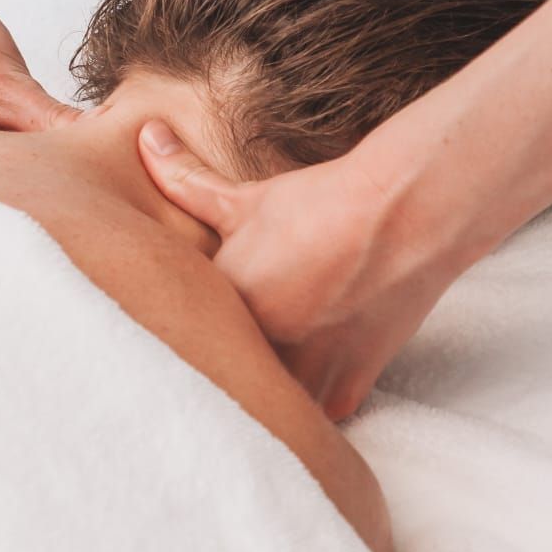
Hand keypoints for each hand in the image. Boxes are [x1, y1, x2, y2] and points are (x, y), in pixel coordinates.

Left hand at [137, 123, 462, 419]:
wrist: (405, 212)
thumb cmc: (320, 203)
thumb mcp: (245, 199)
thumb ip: (185, 181)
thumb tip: (146, 138)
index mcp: (220, 307)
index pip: (183, 338)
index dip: (186, 332)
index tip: (190, 330)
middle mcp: (260, 349)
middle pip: (222, 379)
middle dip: (222, 369)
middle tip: (235, 350)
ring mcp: (306, 373)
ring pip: (269, 404)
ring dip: (267, 391)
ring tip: (268, 369)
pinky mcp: (348, 386)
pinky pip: (318, 414)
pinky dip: (316, 395)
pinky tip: (314, 369)